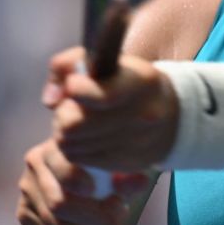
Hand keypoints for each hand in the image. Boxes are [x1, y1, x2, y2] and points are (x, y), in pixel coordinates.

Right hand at [16, 139, 150, 224]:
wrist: (69, 186)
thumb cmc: (97, 172)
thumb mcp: (113, 170)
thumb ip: (125, 177)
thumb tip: (141, 182)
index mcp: (57, 145)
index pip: (65, 166)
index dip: (84, 184)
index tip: (110, 197)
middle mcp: (35, 165)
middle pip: (60, 204)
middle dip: (96, 219)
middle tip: (120, 220)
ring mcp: (27, 192)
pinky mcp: (24, 216)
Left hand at [43, 47, 177, 171]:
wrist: (172, 116)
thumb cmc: (129, 82)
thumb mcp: (108, 60)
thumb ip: (70, 64)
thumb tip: (50, 99)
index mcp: (141, 83)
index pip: (102, 95)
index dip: (77, 89)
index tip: (73, 84)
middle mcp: (142, 115)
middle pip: (75, 125)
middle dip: (63, 114)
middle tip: (69, 107)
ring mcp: (134, 143)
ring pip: (71, 144)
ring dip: (65, 133)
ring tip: (77, 121)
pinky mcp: (123, 164)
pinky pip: (78, 158)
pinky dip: (74, 147)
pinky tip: (84, 135)